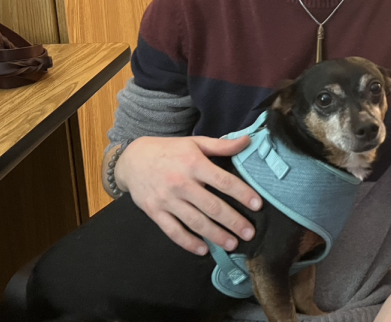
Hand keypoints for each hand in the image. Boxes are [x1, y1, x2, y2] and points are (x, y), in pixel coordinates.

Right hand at [114, 135, 262, 255]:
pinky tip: (203, 249)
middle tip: (250, 233)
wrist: (132, 159)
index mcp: (194, 163)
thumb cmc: (169, 150)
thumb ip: (221, 145)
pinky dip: (188, 242)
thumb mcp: (195, 142)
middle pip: (211, 206)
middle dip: (233, 221)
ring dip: (215, 235)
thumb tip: (248, 141)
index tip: (258, 205)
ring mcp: (166, 200)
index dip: (242, 193)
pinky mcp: (154, 212)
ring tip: (232, 244)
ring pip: (195, 222)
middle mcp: (181, 183)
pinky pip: (173, 231)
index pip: (223, 181)